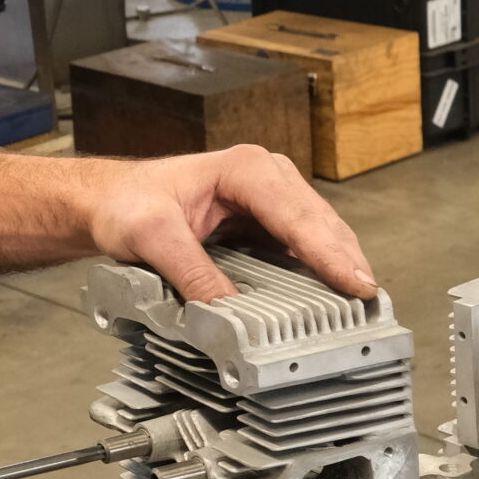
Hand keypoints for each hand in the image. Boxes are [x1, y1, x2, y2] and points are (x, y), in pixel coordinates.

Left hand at [82, 145, 376, 303]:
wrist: (109, 202)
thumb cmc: (126, 203)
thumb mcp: (149, 235)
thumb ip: (189, 270)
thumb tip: (227, 309)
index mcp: (245, 168)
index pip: (297, 214)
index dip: (328, 252)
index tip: (355, 283)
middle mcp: (266, 179)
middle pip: (320, 225)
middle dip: (345, 263)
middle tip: (369, 306)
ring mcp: (271, 203)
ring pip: (319, 239)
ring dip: (337, 270)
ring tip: (358, 310)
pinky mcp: (266, 228)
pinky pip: (302, 252)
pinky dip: (318, 275)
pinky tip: (328, 301)